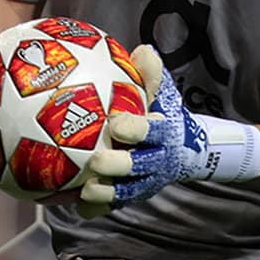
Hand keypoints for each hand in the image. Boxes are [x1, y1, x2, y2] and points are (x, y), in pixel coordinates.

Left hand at [78, 45, 207, 216]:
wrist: (183, 150)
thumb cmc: (161, 113)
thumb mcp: (161, 93)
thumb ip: (150, 75)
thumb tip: (143, 50)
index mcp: (163, 133)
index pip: (151, 130)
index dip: (135, 129)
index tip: (115, 123)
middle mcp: (157, 160)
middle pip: (139, 166)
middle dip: (119, 166)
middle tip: (95, 161)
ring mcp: (147, 182)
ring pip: (127, 192)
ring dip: (107, 193)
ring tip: (85, 191)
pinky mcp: (135, 196)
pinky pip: (114, 206)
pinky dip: (97, 208)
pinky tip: (76, 206)